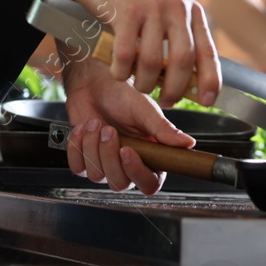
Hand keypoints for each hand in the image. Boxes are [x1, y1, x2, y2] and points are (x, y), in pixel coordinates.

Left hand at [61, 60, 193, 193]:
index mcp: (149, 156)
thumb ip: (164, 130)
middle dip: (110, 156)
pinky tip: (82, 128)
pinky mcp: (84, 159)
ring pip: (97, 176)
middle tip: (109, 130)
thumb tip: (188, 144)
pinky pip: (78, 167)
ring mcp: (105, 163)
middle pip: (121, 183)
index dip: (137, 172)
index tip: (127, 150)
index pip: (149, 183)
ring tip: (95, 123)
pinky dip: (77, 147)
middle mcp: (128, 164)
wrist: (94, 82)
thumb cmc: (122, 93)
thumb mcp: (144, 110)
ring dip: (93, 147)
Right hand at [72, 0, 220, 108]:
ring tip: (138, 84)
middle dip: (175, 89)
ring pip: (152, 62)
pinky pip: (126, 55)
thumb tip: (190, 84)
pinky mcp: (126, 11)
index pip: (208, 51)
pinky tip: (118, 71)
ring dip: (145, 83)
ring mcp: (151, 8)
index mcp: (190, 11)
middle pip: (182, 60)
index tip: (207, 100)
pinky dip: (122, 71)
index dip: (210, 79)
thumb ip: (178, 41)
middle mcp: (175, 7)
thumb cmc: (132, 0)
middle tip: (166, 101)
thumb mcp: (165, 12)